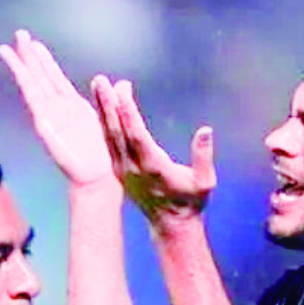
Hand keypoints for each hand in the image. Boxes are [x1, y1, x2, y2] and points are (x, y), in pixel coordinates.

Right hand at [0, 30, 116, 191]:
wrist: (95, 177)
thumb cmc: (102, 153)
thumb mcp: (109, 119)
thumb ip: (110, 99)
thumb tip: (122, 82)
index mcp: (71, 105)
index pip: (53, 77)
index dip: (44, 60)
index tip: (34, 43)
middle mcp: (57, 108)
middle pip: (40, 76)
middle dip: (29, 56)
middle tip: (19, 34)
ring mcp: (50, 117)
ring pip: (34, 85)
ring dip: (23, 66)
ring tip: (10, 48)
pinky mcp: (47, 128)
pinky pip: (36, 104)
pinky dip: (28, 89)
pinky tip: (21, 74)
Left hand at [91, 75, 215, 222]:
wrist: (170, 225)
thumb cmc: (191, 201)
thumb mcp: (205, 182)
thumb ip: (203, 157)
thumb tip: (205, 130)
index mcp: (153, 167)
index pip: (136, 136)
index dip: (127, 112)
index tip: (121, 89)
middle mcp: (132, 168)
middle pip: (116, 132)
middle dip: (107, 105)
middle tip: (100, 80)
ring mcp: (122, 170)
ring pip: (109, 136)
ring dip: (103, 110)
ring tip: (98, 86)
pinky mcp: (118, 171)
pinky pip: (108, 143)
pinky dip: (104, 123)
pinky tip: (103, 106)